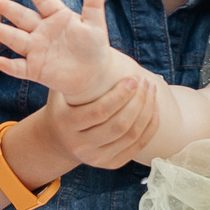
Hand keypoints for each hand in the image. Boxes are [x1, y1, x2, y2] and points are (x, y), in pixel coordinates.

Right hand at [0, 0, 121, 107]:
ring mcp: (36, 50)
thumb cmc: (93, 47)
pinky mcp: (34, 69)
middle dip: (9, 9)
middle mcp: (42, 31)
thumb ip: (93, 10)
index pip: (45, 2)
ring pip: (16, 40)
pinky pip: (20, 68)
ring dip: (2, 33)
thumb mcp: (95, 27)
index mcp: (57, 16)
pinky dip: (9, 66)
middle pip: (23, 18)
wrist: (92, 74)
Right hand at [41, 68, 161, 170]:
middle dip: (137, 102)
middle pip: (118, 125)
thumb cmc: (62, 106)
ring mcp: (96, 159)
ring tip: (151, 91)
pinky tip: (153, 108)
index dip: (120, 95)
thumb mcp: (59, 90)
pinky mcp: (110, 164)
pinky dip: (149, 127)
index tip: (133, 79)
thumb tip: (88, 45)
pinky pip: (137, 146)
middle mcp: (80, 146)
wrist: (56, 140)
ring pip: (130, 136)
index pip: (100, 111)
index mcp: (66, 125)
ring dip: (146, 112)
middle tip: (146, 82)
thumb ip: (70, 73)